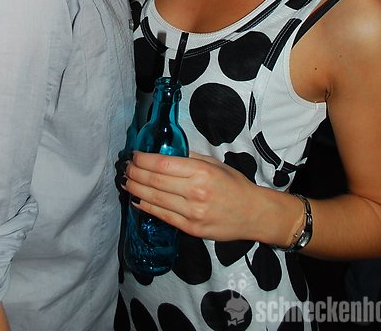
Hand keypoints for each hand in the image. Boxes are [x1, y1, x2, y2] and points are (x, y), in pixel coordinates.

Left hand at [124, 150, 261, 241]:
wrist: (254, 214)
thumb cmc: (235, 185)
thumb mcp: (215, 164)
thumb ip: (190, 157)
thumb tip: (166, 152)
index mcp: (201, 171)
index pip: (163, 164)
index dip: (144, 160)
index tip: (135, 155)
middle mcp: (195, 192)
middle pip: (155, 181)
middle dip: (135, 173)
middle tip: (126, 168)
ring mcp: (192, 213)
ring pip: (155, 199)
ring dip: (136, 190)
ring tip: (126, 182)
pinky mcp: (191, 229)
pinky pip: (163, 216)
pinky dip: (147, 208)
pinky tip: (137, 200)